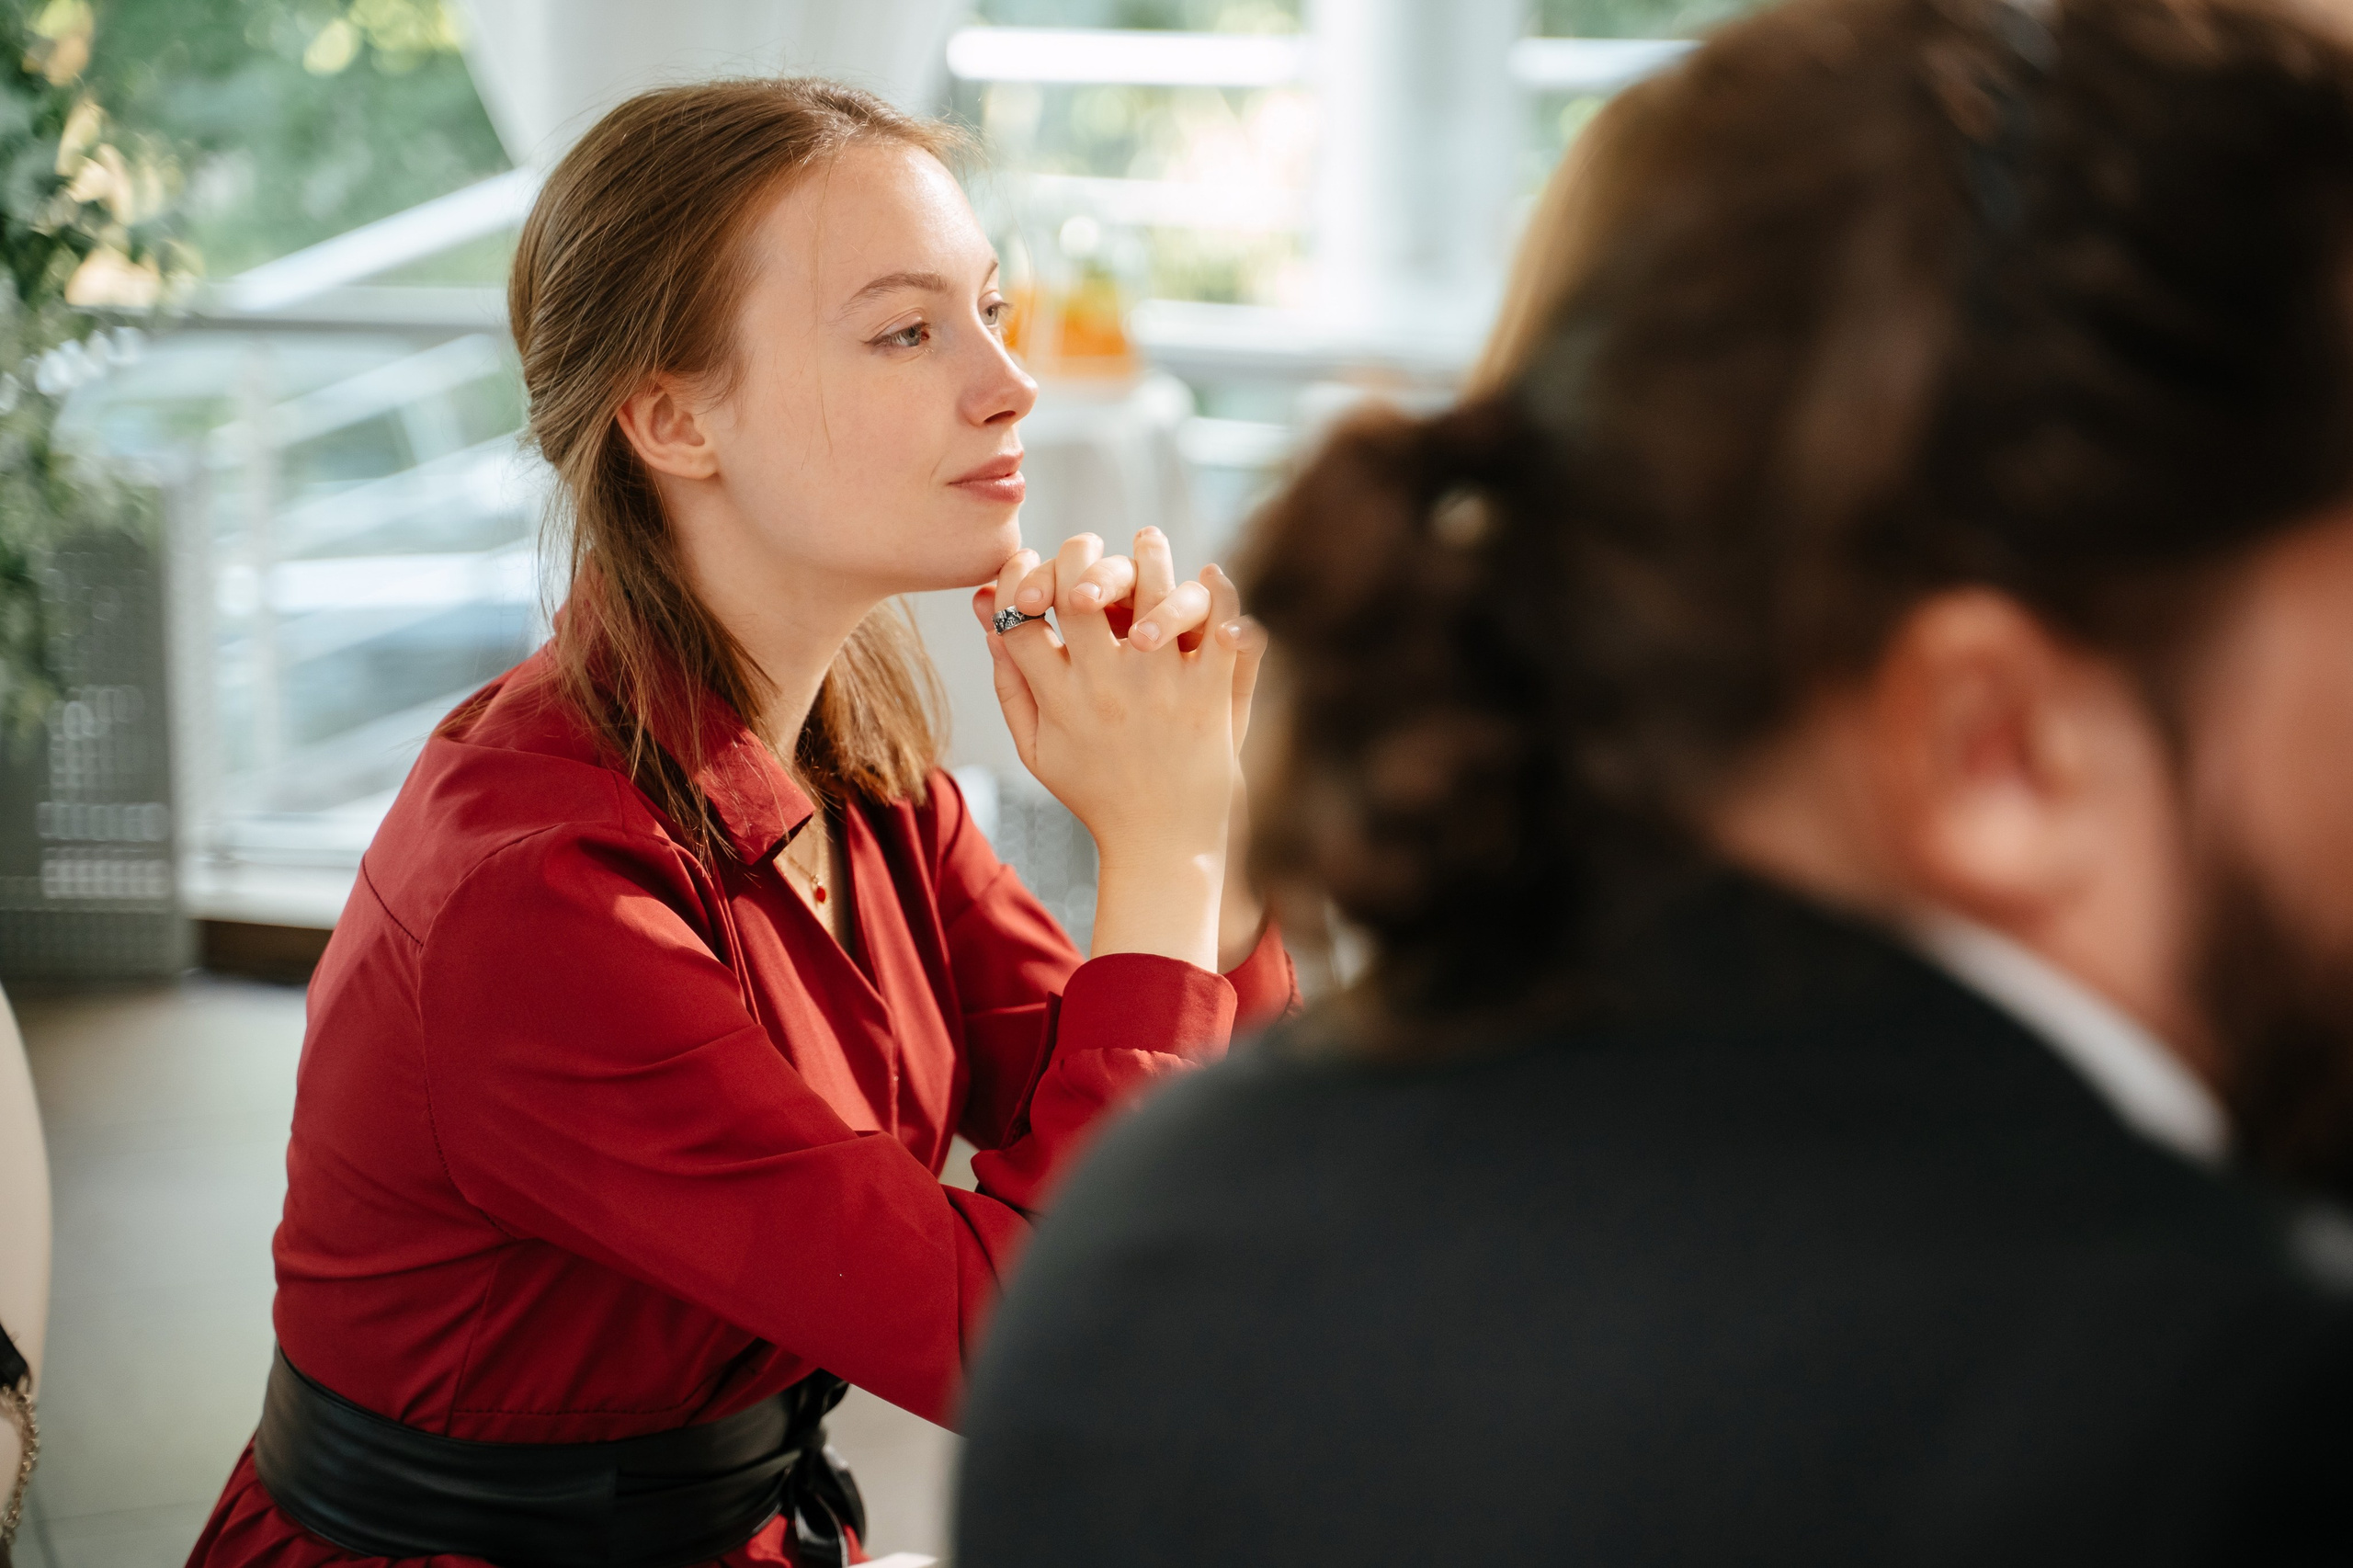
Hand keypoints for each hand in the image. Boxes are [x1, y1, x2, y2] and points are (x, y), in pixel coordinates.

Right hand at [971, 530, 1265, 968]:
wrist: (1165, 846)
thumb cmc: (1099, 795)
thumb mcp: (1038, 751)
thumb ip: (1011, 687)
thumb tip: (989, 618)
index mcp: (1059, 698)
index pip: (1020, 616)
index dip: (1014, 580)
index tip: (1027, 572)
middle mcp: (1105, 685)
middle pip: (1077, 588)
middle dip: (1074, 554)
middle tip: (1085, 548)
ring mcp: (1159, 687)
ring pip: (1149, 589)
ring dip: (1146, 555)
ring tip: (1146, 541)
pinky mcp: (1209, 694)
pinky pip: (1218, 625)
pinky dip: (1219, 593)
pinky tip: (1209, 574)